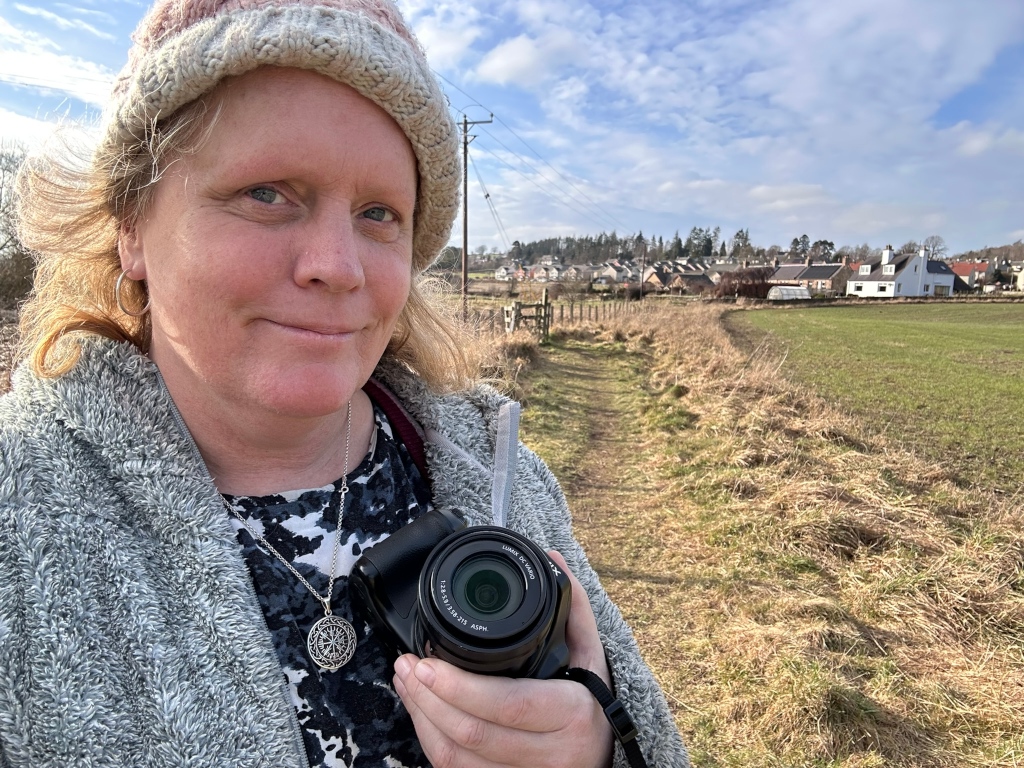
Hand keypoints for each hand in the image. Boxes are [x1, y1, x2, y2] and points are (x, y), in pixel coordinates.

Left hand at [392, 550, 613, 767]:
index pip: (507, 705)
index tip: (428, 662)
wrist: (599, 762)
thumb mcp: (593, 656)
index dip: (460, 688)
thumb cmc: (592, 706)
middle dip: (429, 698)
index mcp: (571, 714)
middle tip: (408, 665)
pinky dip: (430, 739)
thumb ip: (573, 607)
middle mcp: (550, 756)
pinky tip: (420, 710)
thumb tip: (553, 559)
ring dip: (422, 717)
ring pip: (456, 758)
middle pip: (473, 733)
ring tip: (406, 681)